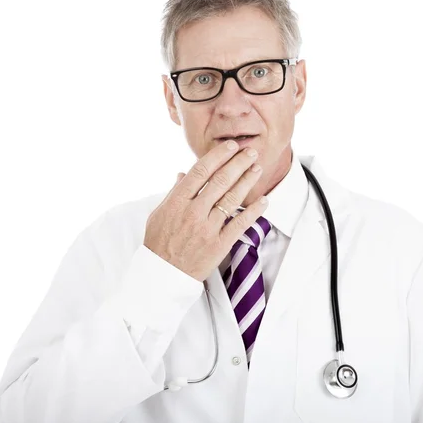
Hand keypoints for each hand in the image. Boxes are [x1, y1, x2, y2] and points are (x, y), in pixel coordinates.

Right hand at [143, 140, 267, 281]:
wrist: (162, 275)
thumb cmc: (159, 244)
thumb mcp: (159, 214)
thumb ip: (173, 193)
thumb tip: (183, 173)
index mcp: (177, 202)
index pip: (200, 171)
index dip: (218, 156)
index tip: (230, 146)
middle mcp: (193, 212)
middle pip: (220, 181)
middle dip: (238, 163)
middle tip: (250, 152)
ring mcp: (207, 229)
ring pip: (232, 199)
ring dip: (247, 181)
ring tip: (257, 168)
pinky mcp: (219, 245)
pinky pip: (240, 224)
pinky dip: (253, 211)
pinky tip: (264, 200)